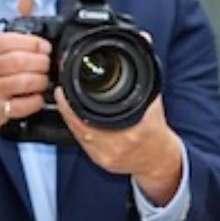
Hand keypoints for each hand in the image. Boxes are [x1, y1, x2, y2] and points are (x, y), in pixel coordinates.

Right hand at [0, 33, 50, 164]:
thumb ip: (5, 48)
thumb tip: (38, 44)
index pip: (10, 40)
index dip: (34, 43)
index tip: (44, 48)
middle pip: (21, 60)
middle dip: (41, 62)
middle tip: (46, 66)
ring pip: (25, 81)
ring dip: (41, 81)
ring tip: (42, 82)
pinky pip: (25, 104)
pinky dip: (36, 101)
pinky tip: (35, 98)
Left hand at [54, 89, 183, 203]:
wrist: (159, 159)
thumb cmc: (156, 133)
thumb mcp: (154, 106)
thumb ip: (145, 84)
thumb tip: (144, 58)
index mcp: (132, 130)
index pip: (94, 117)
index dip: (72, 105)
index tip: (64, 91)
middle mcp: (118, 145)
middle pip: (80, 127)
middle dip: (67, 110)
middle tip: (60, 94)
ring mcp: (107, 156)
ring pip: (78, 135)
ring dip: (69, 120)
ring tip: (64, 104)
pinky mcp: (101, 162)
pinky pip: (82, 144)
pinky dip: (76, 131)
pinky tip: (73, 121)